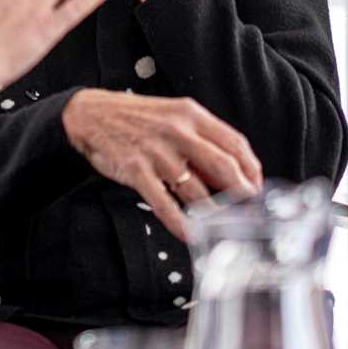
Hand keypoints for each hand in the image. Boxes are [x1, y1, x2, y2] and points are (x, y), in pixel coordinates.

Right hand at [60, 88, 261, 239]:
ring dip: (213, 213)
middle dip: (242, 193)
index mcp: (191, 114)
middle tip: (250, 210)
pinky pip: (164, 204)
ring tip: (223, 227)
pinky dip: (180, 223)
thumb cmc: (135, 118)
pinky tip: (190, 234)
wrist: (90, 115)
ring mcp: (157, 152)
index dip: (251, 168)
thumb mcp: (173, 115)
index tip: (257, 185)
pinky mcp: (136, 171)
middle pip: (223, 167)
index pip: (234, 143)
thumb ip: (200, 138)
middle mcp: (177, 131)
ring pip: (196, 191)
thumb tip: (229, 170)